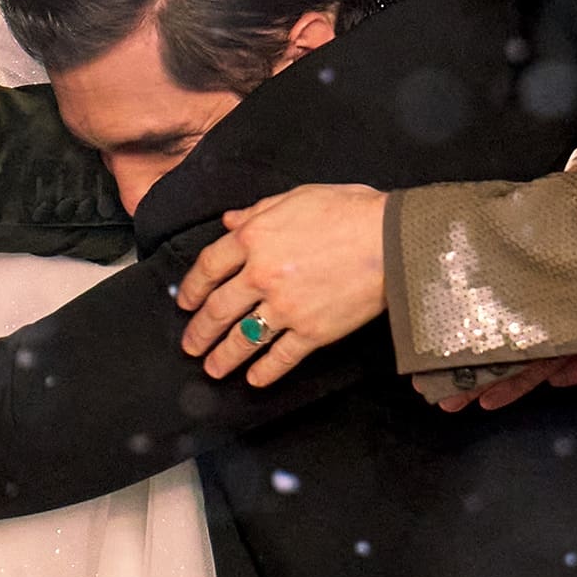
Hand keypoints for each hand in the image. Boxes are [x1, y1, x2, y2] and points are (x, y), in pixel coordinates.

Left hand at [176, 184, 385, 385]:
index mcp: (254, 238)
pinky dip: (265, 372)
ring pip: (243, 337)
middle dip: (200, 331)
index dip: (192, 288)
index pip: (209, 267)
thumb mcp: (296, 197)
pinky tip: (254, 379)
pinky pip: (280, 356)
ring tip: (212, 368)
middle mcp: (262, 275)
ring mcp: (285, 307)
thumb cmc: (348, 211)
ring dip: (223, 357)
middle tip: (190, 345)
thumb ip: (258, 211)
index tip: (185, 303)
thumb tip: (230, 220)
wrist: (391, 239)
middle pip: (219, 308)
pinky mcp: (312, 332)